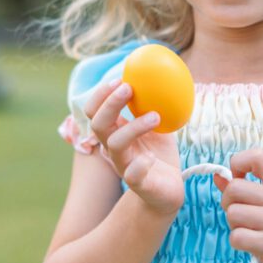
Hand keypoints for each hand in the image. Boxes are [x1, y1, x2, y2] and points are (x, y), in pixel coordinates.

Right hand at [84, 78, 184, 213]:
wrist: (168, 190)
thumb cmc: (160, 153)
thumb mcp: (159, 124)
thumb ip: (155, 103)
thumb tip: (164, 72)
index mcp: (115, 131)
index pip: (95, 110)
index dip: (101, 93)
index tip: (120, 78)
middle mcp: (114, 148)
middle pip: (98, 124)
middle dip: (110, 104)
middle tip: (129, 88)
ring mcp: (124, 166)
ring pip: (115, 144)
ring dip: (133, 127)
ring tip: (155, 115)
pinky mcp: (138, 184)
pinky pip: (133, 175)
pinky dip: (141, 164)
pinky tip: (151, 157)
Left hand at [215, 148, 262, 262]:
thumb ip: (244, 188)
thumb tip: (217, 176)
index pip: (256, 156)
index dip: (237, 163)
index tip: (238, 178)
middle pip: (234, 188)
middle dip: (229, 204)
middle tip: (243, 217)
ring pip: (232, 213)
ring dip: (234, 225)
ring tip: (251, 232)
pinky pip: (236, 237)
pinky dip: (238, 243)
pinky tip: (253, 245)